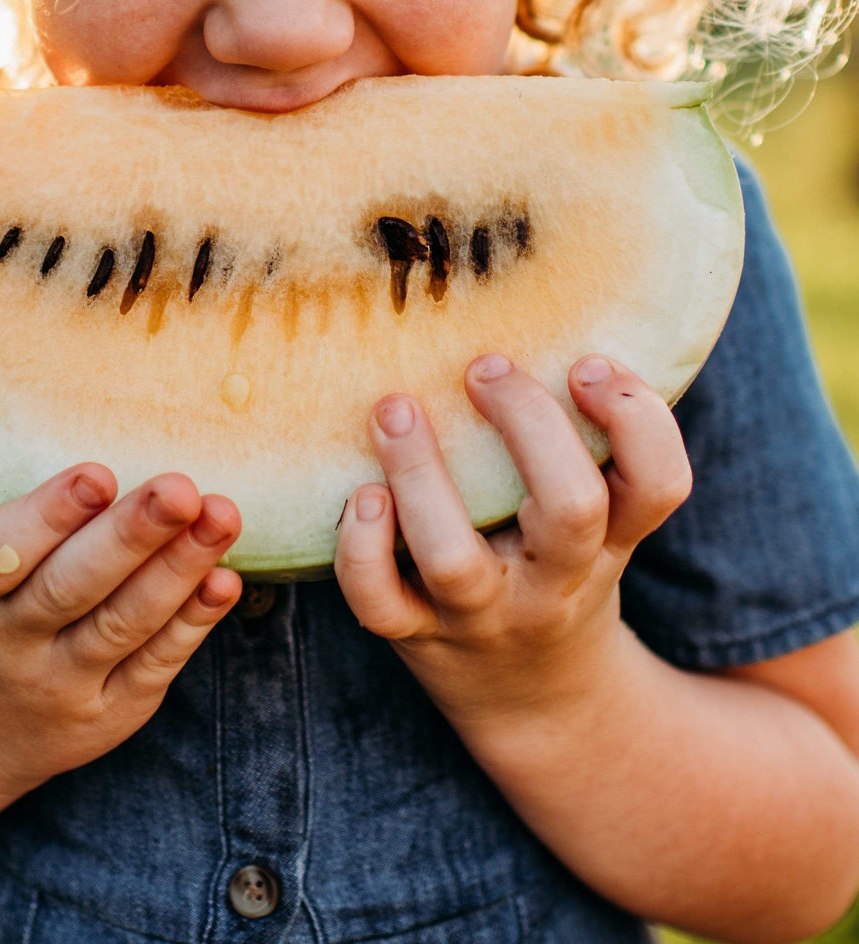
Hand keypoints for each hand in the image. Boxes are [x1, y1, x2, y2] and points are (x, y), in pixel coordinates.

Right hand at [0, 465, 241, 812]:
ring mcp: (58, 686)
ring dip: (179, 568)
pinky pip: (156, 662)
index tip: (99, 475)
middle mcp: (6, 643)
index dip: (49, 516)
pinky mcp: (108, 715)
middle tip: (179, 490)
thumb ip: (34, 523)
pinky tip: (223, 579)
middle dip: (130, 536)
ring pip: (124, 623)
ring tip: (221, 517)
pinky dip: (194, 619)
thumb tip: (123, 474)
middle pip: (70, 588)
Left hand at [334, 355, 691, 729]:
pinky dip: (361, 548)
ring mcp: (481, 614)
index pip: (659, 485)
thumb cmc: (559, 573)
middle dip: (529, 426)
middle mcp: (554, 581)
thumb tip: (543, 315)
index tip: (586, 364)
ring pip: (455, 558)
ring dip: (421, 476)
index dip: (636, 420)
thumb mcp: (602, 525)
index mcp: (611, 542)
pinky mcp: (416, 636)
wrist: (536, 702)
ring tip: (395, 409)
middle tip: (483, 367)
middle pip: (570, 510)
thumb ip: (592, 449)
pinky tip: (359, 494)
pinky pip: (380, 604)